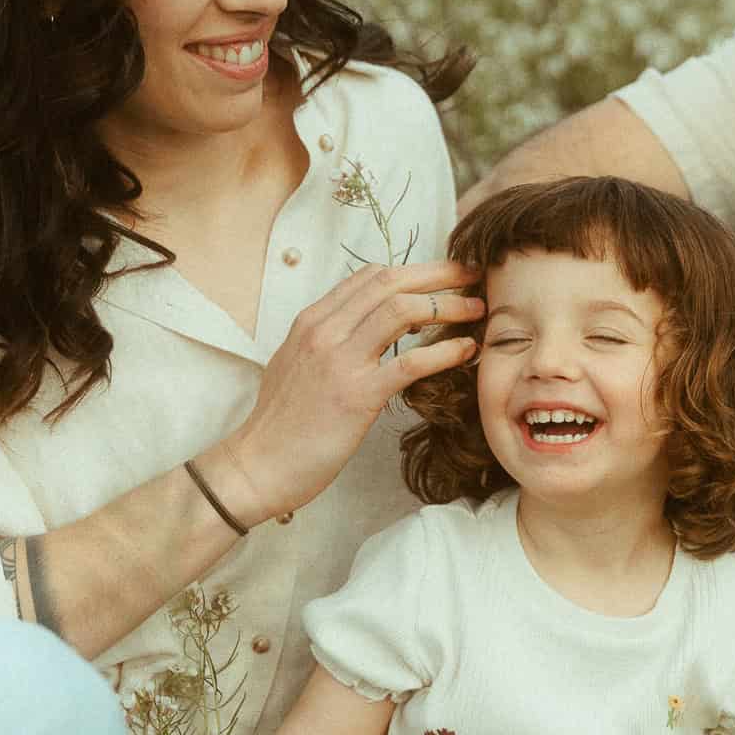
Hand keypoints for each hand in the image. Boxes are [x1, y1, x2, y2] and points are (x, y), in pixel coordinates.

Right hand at [201, 261, 483, 523]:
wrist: (257, 466)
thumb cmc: (280, 423)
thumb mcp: (296, 365)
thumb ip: (327, 341)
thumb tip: (360, 328)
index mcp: (311, 321)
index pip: (370, 276)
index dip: (413, 269)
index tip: (444, 275)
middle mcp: (324, 331)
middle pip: (391, 282)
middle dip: (439, 274)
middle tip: (474, 276)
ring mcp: (340, 361)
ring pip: (403, 310)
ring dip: (448, 306)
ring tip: (478, 311)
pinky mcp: (356, 395)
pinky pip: (411, 362)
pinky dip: (445, 351)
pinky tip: (466, 351)